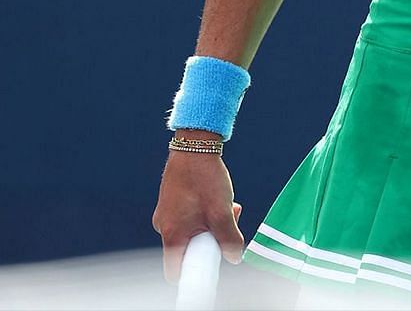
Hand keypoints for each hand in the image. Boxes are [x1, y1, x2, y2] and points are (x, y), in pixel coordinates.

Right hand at [153, 148, 244, 279]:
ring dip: (213, 224)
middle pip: (190, 250)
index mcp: (171, 235)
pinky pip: (191, 219)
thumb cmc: (205, 179)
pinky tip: (218, 198)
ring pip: (193, 232)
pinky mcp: (172, 204)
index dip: (194, 273)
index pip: (175, 270)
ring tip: (227, 205)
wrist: (194, 147)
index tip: (212, 266)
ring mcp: (167, 215)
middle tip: (228, 223)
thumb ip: (229, 238)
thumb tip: (234, 258)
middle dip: (212, 241)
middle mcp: (164, 227)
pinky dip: (207, 214)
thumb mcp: (222, 212)